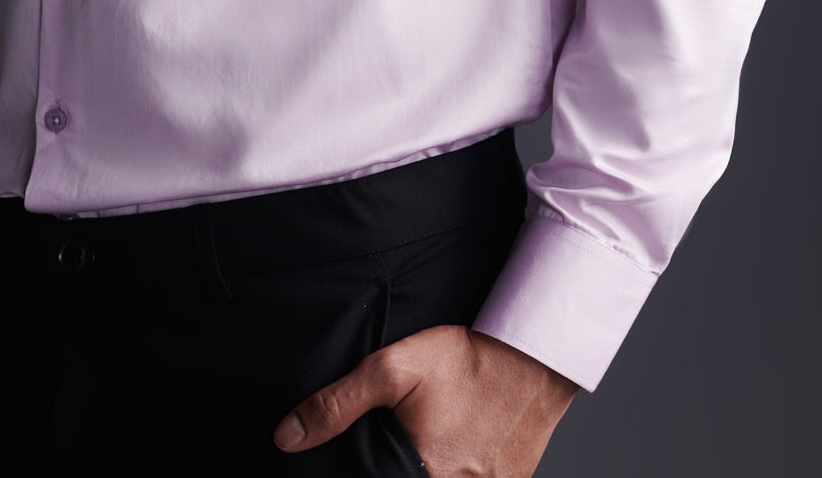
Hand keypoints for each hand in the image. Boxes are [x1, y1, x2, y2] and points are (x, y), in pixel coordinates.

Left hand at [272, 325, 579, 475]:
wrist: (534, 356)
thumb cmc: (467, 359)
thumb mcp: (393, 368)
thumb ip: (339, 404)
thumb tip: (287, 437)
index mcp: (423, 472)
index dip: (365, 471)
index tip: (364, 460)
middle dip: (394, 466)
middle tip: (404, 439)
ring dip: (422, 467)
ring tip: (427, 440)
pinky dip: (454, 471)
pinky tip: (451, 448)